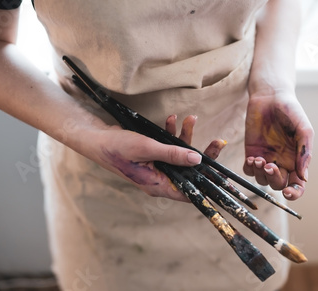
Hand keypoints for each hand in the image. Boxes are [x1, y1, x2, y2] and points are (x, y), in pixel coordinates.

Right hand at [87, 115, 225, 201]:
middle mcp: (159, 180)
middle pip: (188, 172)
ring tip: (190, 119)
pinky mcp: (152, 157)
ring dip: (185, 138)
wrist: (95, 138)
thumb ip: (173, 154)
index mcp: (157, 186)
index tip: (222, 176)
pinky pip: (168, 148)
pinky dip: (171, 134)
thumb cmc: (117, 147)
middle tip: (217, 142)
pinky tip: (172, 120)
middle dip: (202, 155)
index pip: (188, 193)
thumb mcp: (147, 148)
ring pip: (179, 156)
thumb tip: (197, 160)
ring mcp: (156, 168)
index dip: (206, 185)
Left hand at [244, 91, 313, 199]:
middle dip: (274, 179)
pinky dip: (250, 169)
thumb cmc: (291, 110)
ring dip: (261, 174)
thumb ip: (305, 152)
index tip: (289, 192)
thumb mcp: (304, 129)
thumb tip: (303, 176)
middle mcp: (282, 162)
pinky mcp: (251, 152)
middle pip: (279, 184)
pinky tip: (252, 158)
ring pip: (262, 180)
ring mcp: (266, 158)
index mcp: (297, 160)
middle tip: (270, 165)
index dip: (295, 193)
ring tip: (259, 159)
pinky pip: (249, 170)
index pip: (298, 184)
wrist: (271, 95)